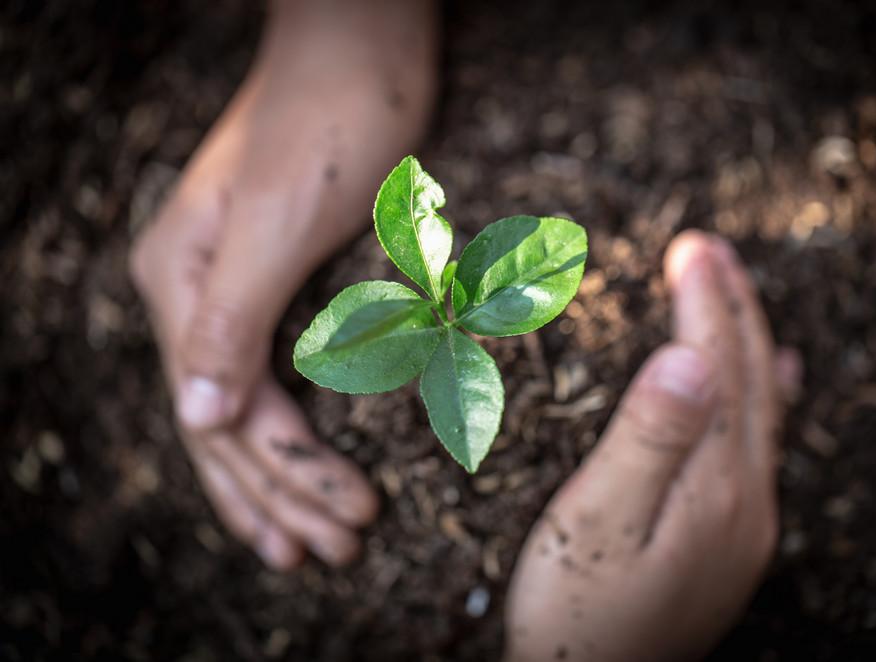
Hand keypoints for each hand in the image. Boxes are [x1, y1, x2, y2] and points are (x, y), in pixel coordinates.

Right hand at [129, 0, 436, 567]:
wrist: (363, 54)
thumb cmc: (332, 124)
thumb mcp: (279, 222)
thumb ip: (230, 320)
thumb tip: (195, 421)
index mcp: (182, 286)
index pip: (226, 416)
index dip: (287, 479)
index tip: (348, 524)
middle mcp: (194, 296)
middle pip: (227, 428)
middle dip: (283, 497)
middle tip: (337, 555)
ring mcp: (231, 290)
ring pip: (246, 411)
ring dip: (284, 481)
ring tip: (319, 539)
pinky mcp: (273, 282)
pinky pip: (271, 376)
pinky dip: (292, 429)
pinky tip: (306, 465)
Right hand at [504, 232, 799, 660]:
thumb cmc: (576, 610)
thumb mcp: (600, 522)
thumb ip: (648, 439)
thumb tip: (691, 356)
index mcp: (715, 483)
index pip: (719, 368)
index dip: (705, 304)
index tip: (690, 247)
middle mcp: (745, 498)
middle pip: (751, 381)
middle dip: (732, 308)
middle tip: (708, 248)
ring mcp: (744, 523)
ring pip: (761, 410)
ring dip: (749, 345)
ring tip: (738, 294)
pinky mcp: (730, 540)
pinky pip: (760, 444)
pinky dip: (763, 397)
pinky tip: (772, 384)